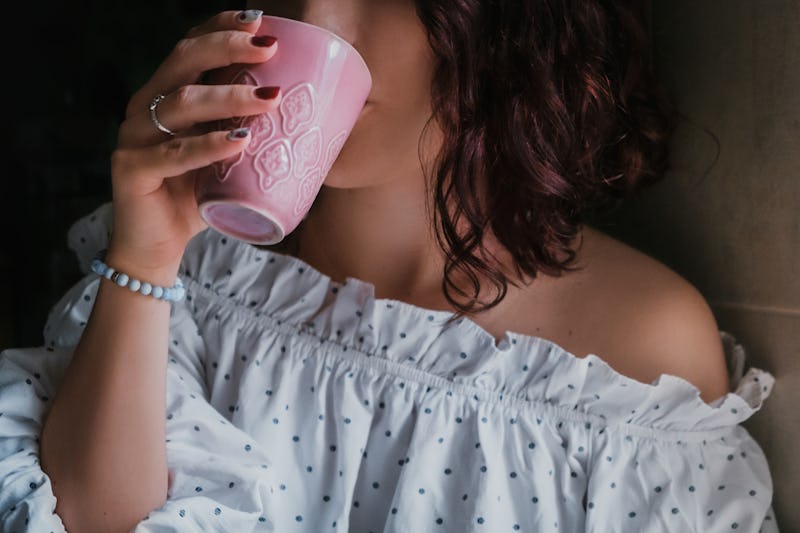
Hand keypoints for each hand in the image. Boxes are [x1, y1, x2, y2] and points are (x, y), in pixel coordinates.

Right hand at [106, 10, 280, 279]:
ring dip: (229, 97)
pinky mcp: (131, 169)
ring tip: (270, 98)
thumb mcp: (226, 159)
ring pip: (181, 103)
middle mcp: (145, 107)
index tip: (260, 20)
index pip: (189, 47)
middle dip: (227, 48)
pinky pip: (173, 154)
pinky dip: (208, 146)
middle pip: (183, 61)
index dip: (220, 27)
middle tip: (269, 49)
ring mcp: (134, 136)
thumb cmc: (197, 198)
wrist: (158, 247)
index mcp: (165, 96)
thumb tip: (315, 119)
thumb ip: (249, 133)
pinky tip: (239, 141)